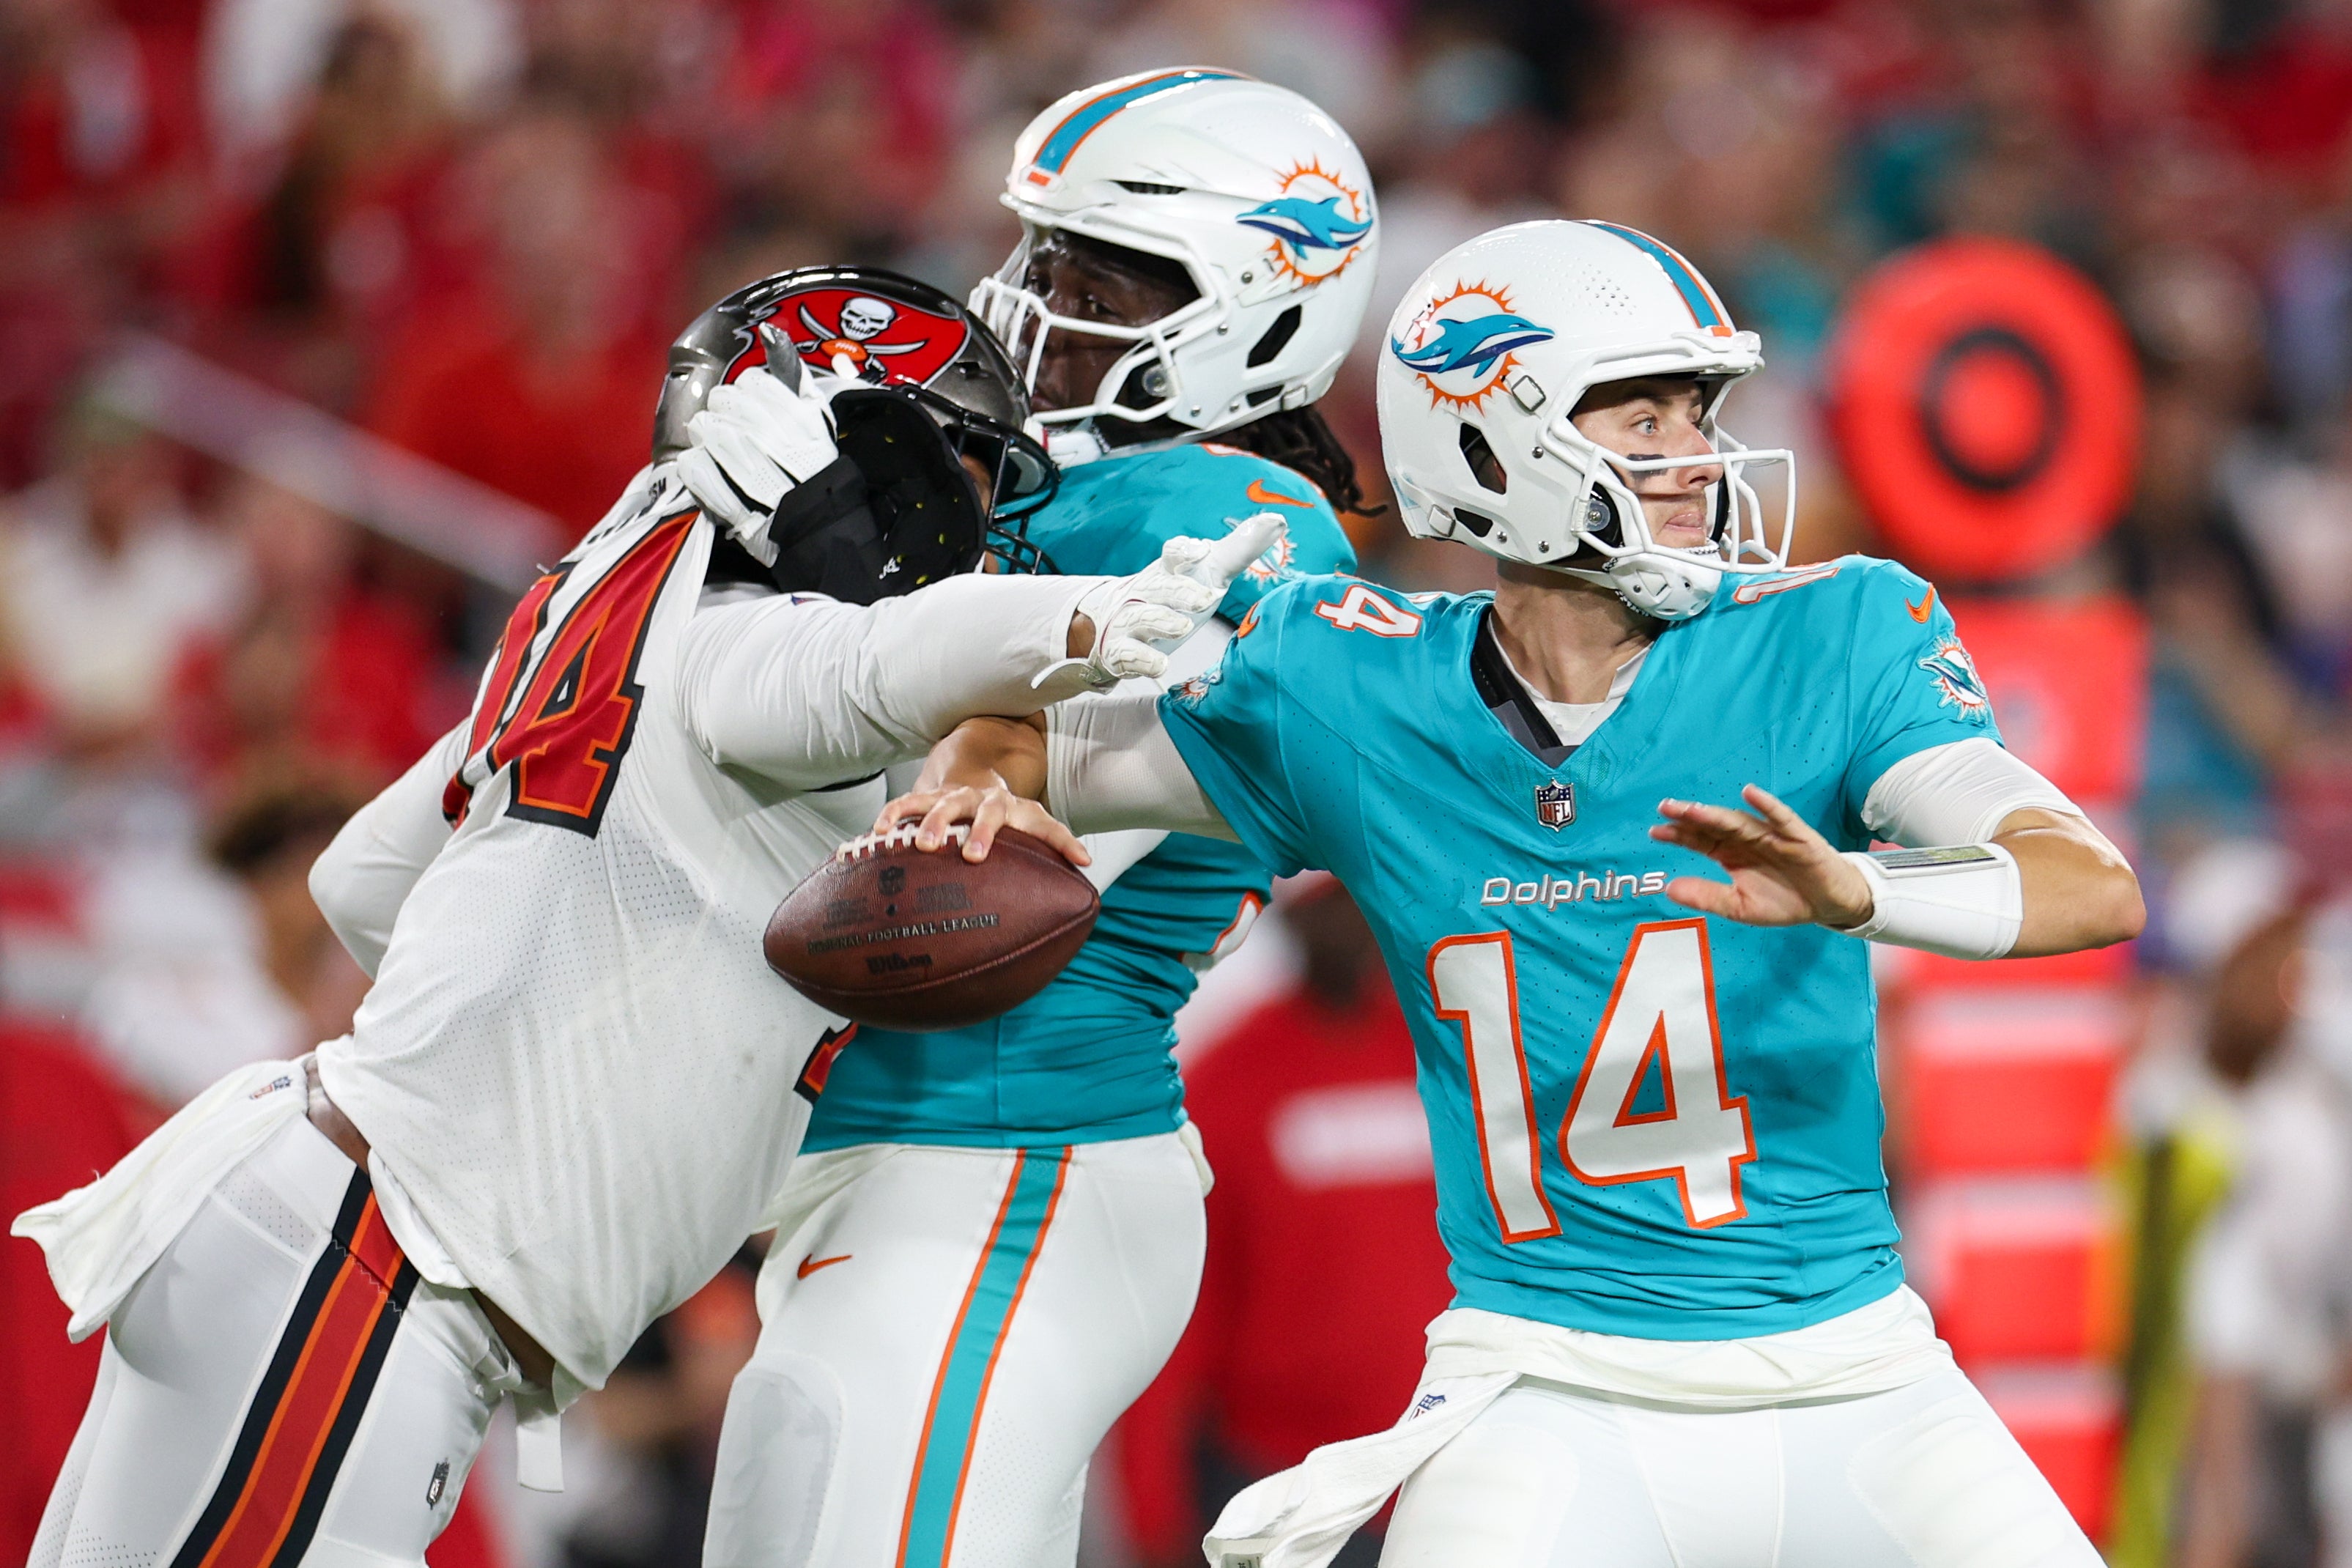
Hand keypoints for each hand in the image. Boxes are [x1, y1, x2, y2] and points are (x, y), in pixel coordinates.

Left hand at [675, 366, 841, 552]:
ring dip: (706, 436)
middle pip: (724, 402)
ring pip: (707, 431)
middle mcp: (778, 443)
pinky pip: (696, 468)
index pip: (752, 383)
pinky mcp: (731, 502)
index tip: (750, 407)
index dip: (746, 393)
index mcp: (801, 421)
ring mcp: (753, 473)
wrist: (819, 528)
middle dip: (721, 412)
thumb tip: (771, 332)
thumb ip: (797, 377)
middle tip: (727, 424)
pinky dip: (695, 466)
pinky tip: (703, 466)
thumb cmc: (817, 471)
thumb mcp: (819, 420)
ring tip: (714, 444)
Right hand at [874, 779, 1090, 867]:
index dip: (1064, 840)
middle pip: (988, 810)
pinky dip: (894, 814)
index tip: (1081, 860)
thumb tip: (1088, 865)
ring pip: (944, 802)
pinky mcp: (928, 795)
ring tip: (921, 845)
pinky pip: (908, 802)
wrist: (972, 774)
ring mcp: (956, 795)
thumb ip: (1055, 846)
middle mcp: (987, 799)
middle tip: (972, 856)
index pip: (1046, 822)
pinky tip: (878, 833)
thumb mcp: (1031, 828)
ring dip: (934, 822)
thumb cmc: (1006, 819)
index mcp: (1018, 810)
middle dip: (982, 832)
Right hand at [1051, 513, 1288, 687]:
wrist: (1112, 622)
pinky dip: (1142, 660)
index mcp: (1168, 571)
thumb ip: (1240, 549)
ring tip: (1183, 627)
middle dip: (1181, 591)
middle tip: (1205, 598)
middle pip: (1161, 587)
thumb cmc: (1172, 595)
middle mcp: (1147, 593)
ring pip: (1143, 618)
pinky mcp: (1120, 651)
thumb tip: (1278, 520)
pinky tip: (1159, 665)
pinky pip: (1127, 655)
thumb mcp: (1204, 571)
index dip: (1183, 551)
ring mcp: (1131, 621)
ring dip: (1162, 622)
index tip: (1199, 551)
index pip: (1173, 555)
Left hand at [1648, 786, 1872, 928]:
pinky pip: (1781, 818)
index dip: (1679, 835)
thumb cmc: (1784, 900)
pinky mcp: (1798, 838)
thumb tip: (1668, 889)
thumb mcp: (1740, 907)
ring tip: (1694, 808)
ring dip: (1718, 813)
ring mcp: (1772, 835)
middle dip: (1690, 817)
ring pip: (1741, 820)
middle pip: (1715, 825)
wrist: (1829, 905)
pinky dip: (1766, 805)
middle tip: (1665, 807)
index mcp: (1731, 854)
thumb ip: (1707, 897)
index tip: (1654, 831)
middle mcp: (1748, 840)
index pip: (1700, 840)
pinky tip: (1750, 793)